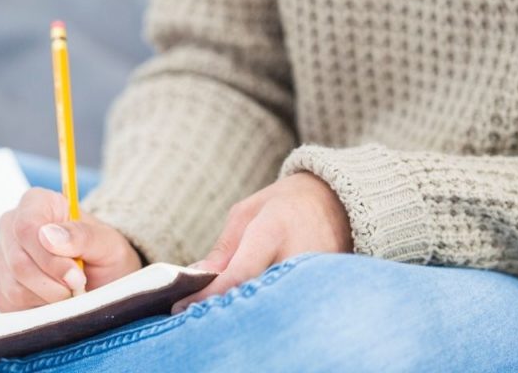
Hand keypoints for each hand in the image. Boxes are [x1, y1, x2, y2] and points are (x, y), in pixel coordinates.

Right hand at [0, 188, 142, 311]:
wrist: (104, 280)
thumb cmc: (105, 255)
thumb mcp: (107, 243)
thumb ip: (82, 236)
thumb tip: (48, 236)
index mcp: (36, 203)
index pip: (26, 227)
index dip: (48, 257)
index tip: (75, 276)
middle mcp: (11, 227)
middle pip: (18, 262)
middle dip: (53, 283)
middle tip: (79, 288)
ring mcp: (2, 258)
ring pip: (14, 288)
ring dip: (49, 298)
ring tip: (72, 292)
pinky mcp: (1, 288)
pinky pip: (12, 305)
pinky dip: (39, 309)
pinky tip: (57, 300)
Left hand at [172, 172, 351, 312]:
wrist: (335, 202)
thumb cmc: (284, 205)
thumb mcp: (246, 214)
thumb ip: (223, 250)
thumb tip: (198, 278)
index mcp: (273, 231)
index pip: (238, 274)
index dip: (208, 295)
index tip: (182, 307)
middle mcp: (297, 256)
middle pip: (255, 296)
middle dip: (225, 307)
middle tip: (198, 314)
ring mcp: (315, 276)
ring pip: (272, 306)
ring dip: (247, 310)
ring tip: (224, 311)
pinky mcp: (324, 288)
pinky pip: (289, 305)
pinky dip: (267, 309)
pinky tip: (252, 309)